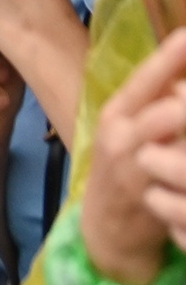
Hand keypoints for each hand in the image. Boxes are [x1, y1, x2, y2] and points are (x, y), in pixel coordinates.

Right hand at [83, 31, 185, 284]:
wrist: (106, 231)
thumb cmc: (128, 171)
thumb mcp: (133, 130)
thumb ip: (157, 100)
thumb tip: (184, 62)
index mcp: (118, 111)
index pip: (150, 74)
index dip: (175, 53)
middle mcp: (121, 133)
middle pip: (170, 105)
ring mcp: (134, 166)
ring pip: (173, 132)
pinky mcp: (149, 197)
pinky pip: (178, 174)